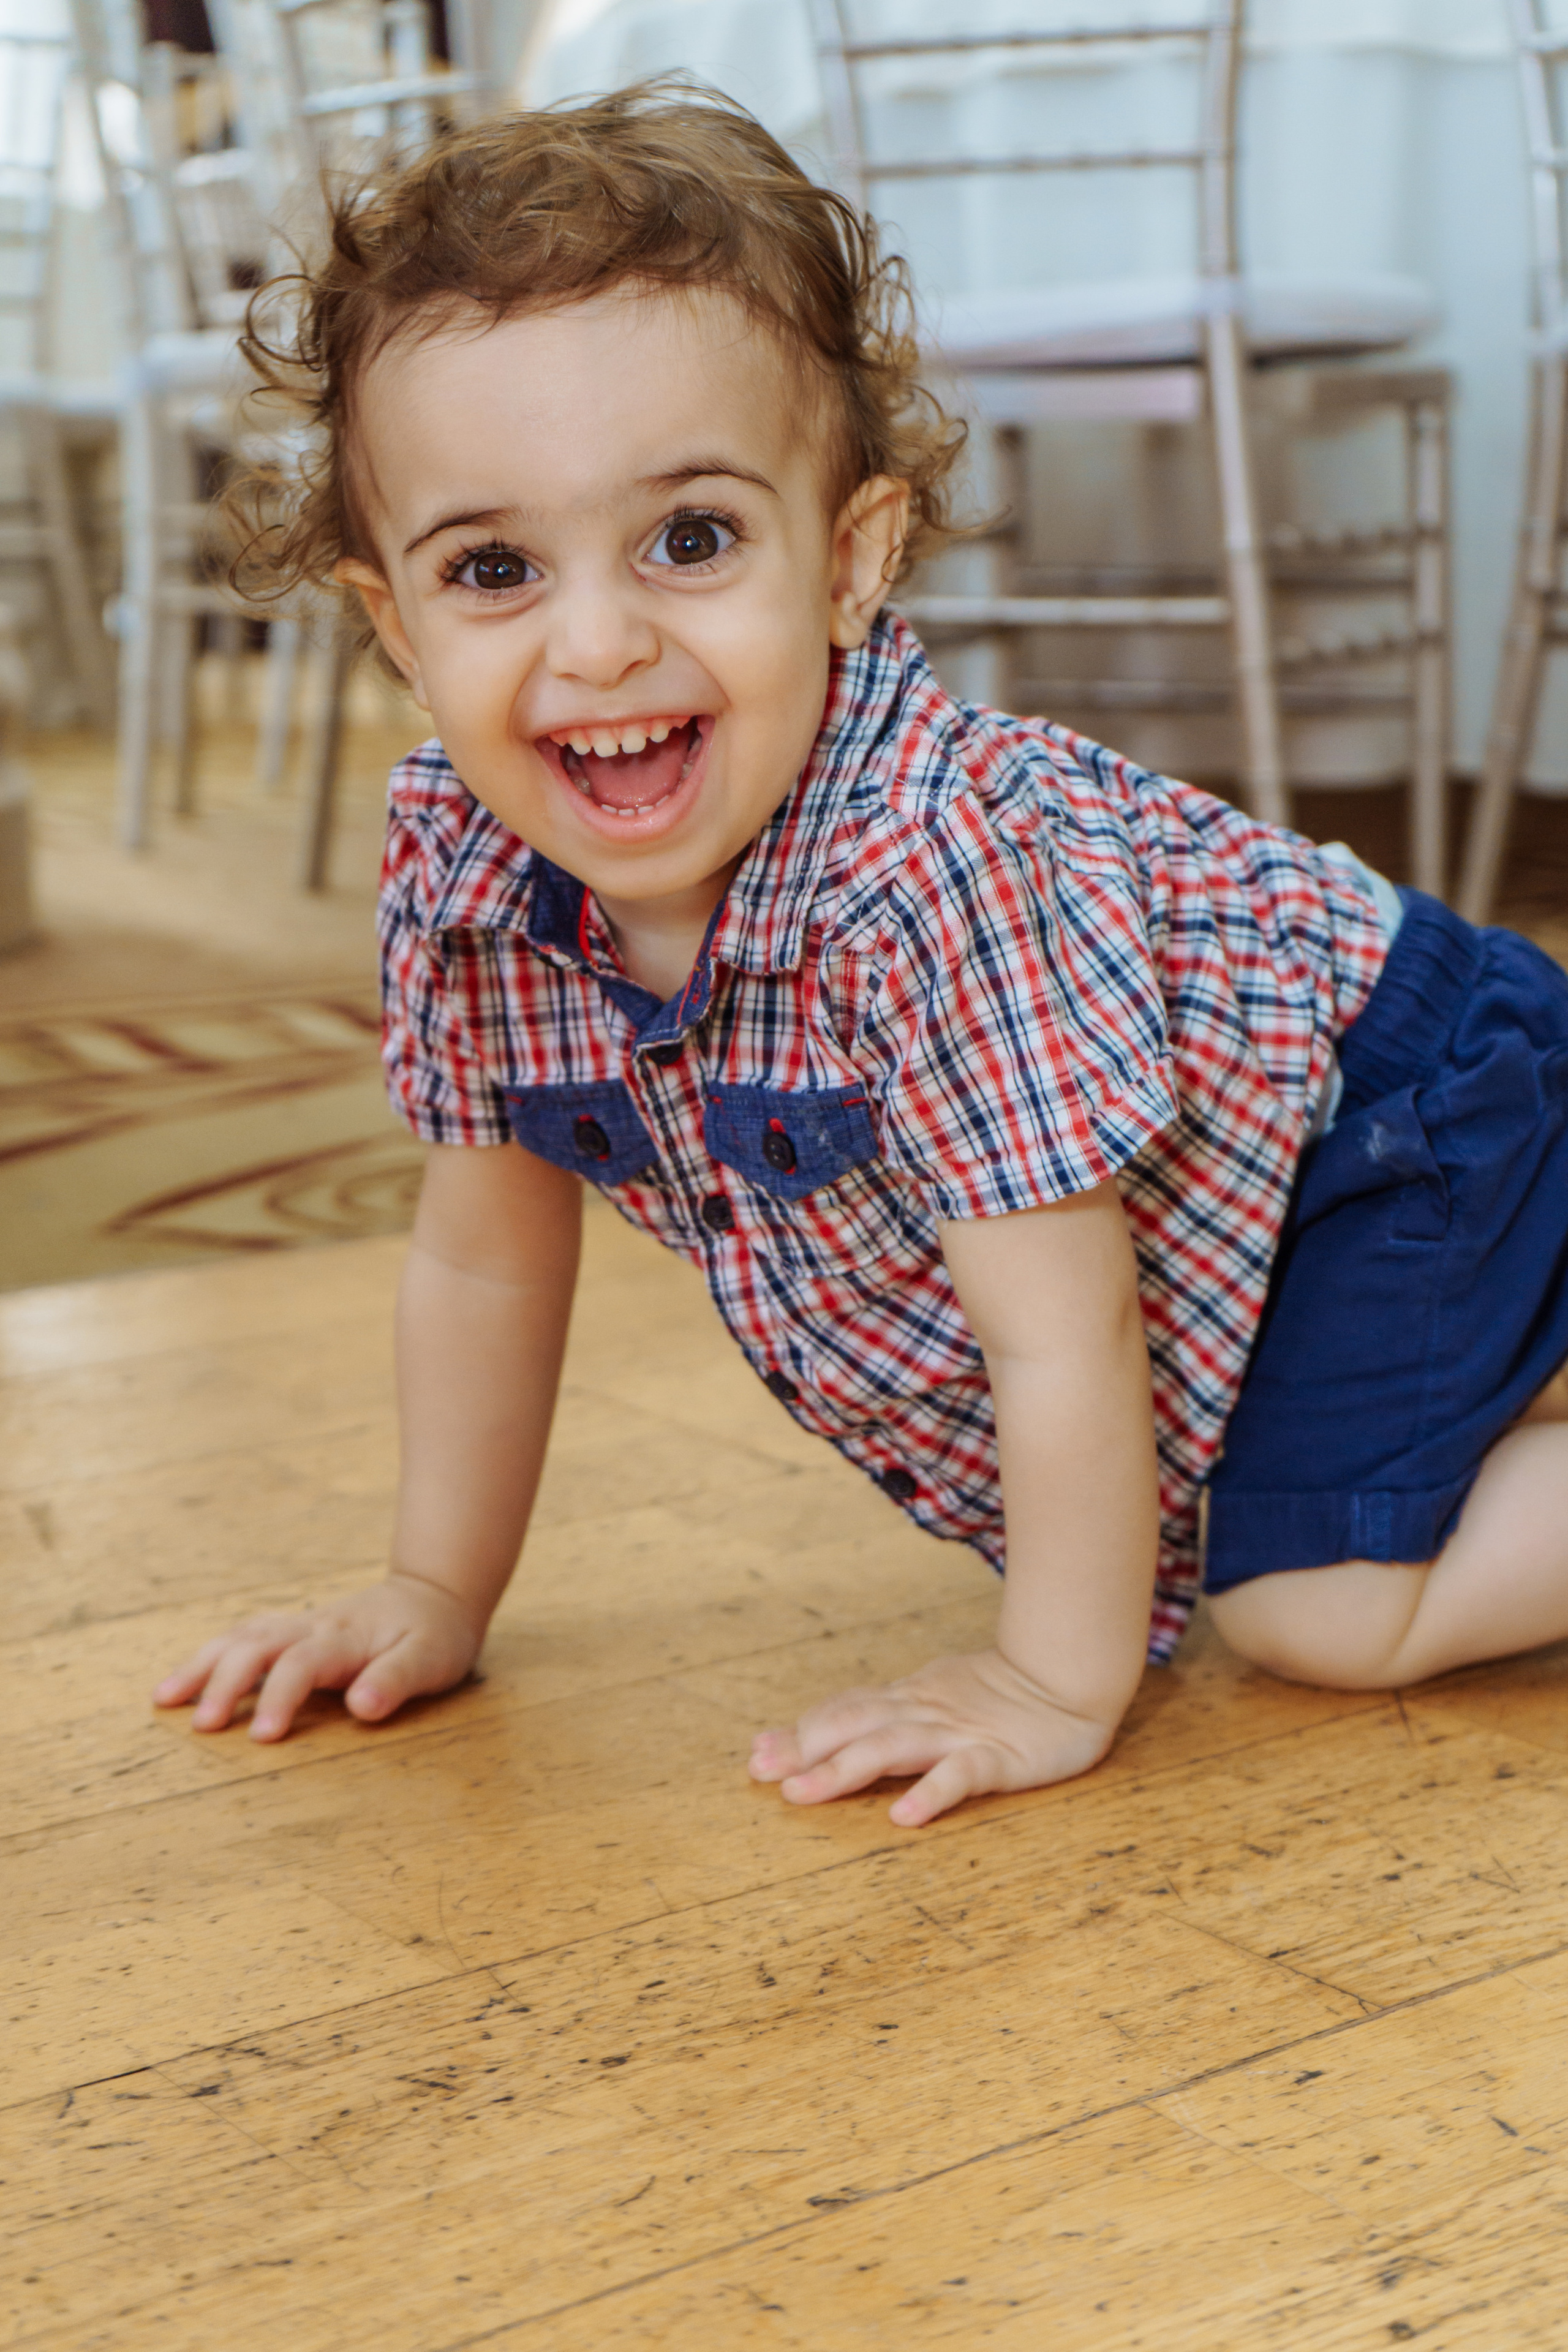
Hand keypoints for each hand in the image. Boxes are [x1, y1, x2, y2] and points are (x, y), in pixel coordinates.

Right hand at [152, 1572, 485, 1741]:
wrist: (434, 1594)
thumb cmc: (434, 1635)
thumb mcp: (430, 1659)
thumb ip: (396, 1681)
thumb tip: (362, 1706)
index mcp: (345, 1637)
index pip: (302, 1664)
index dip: (279, 1698)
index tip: (262, 1737)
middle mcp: (313, 1626)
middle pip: (257, 1644)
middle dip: (224, 1682)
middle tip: (201, 1726)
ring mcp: (299, 1625)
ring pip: (240, 1636)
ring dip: (202, 1664)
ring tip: (162, 1697)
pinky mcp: (292, 1632)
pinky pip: (243, 1637)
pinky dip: (210, 1656)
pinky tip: (184, 1680)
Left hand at [748, 1648, 1118, 1827]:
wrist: (1068, 1678)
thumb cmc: (998, 1693)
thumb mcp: (932, 1696)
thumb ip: (885, 1714)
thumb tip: (826, 1732)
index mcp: (908, 1699)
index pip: (845, 1711)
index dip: (801, 1731)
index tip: (757, 1754)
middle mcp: (923, 1712)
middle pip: (855, 1726)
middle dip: (805, 1749)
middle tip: (761, 1773)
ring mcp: (959, 1733)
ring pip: (893, 1747)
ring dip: (844, 1769)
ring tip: (803, 1792)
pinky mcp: (998, 1758)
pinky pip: (960, 1776)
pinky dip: (930, 1794)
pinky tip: (904, 1816)